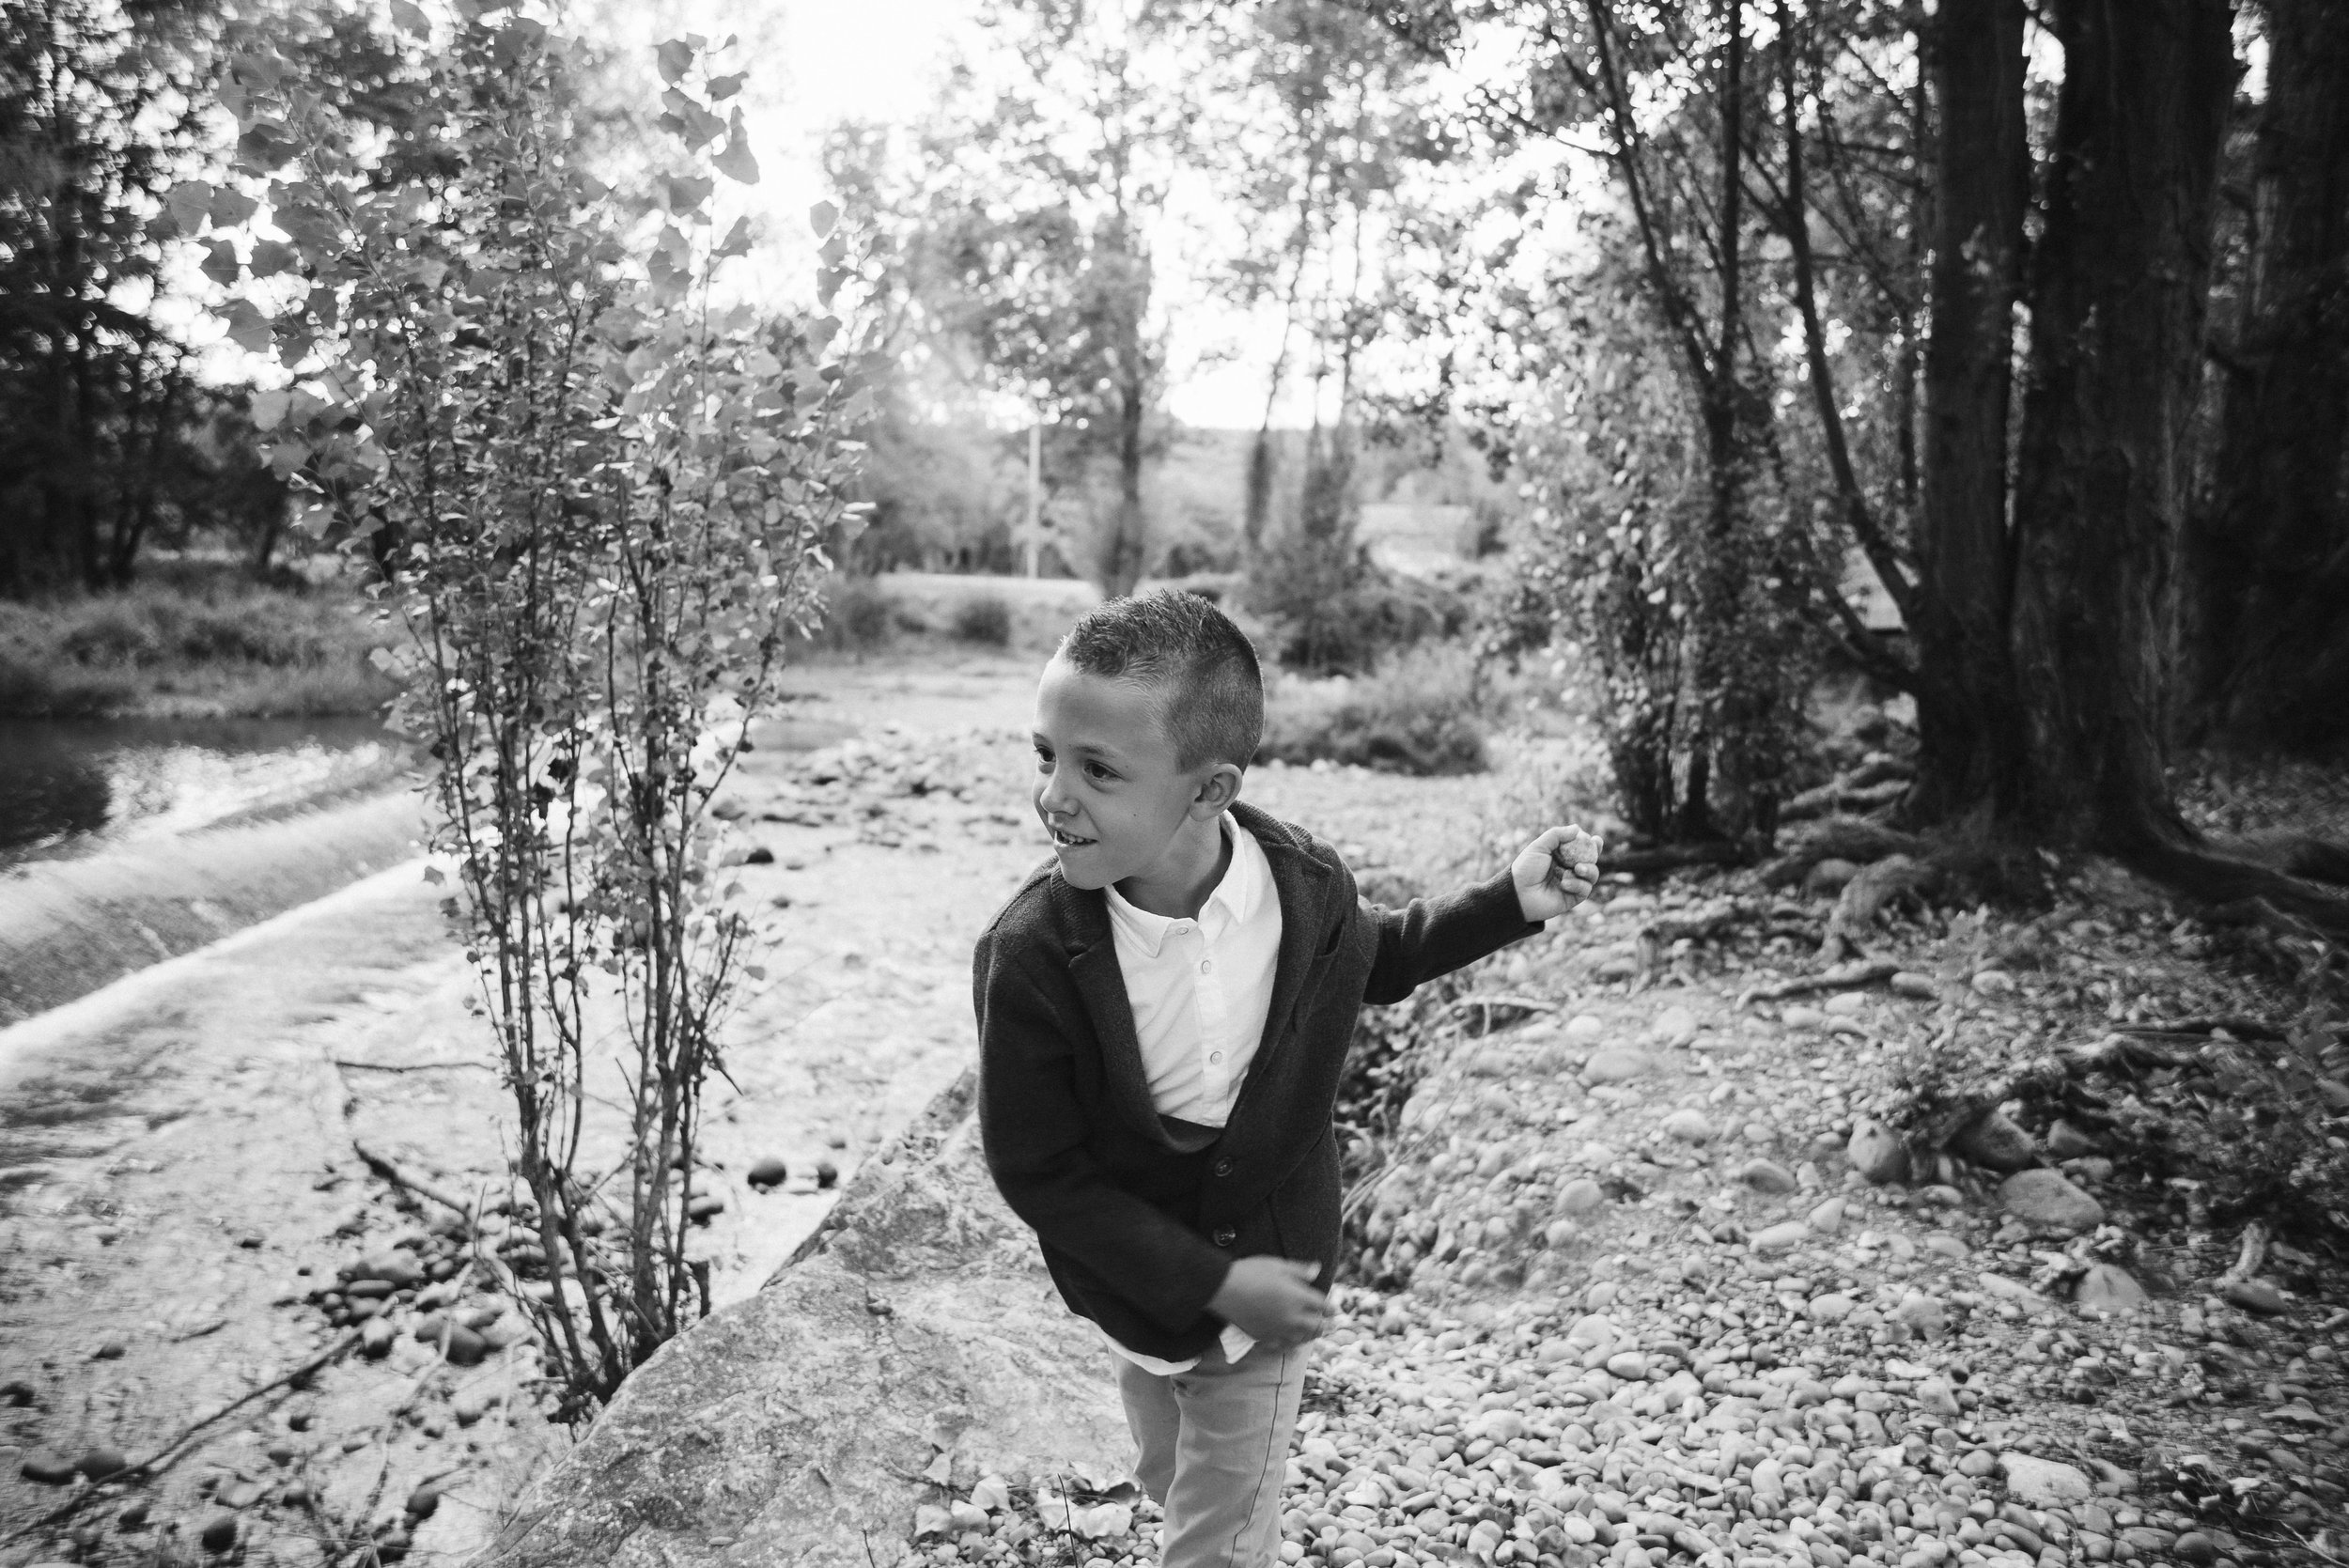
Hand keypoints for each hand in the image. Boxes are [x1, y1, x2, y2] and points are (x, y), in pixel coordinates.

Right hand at [1208, 1256, 1326, 1346]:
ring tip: (1314, 1334)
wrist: (1223, 1289)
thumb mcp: (1278, 1265)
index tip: (1334, 1309)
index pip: (1322, 1305)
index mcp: (1298, 1297)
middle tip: (1331, 1326)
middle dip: (1325, 1325)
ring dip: (1310, 1336)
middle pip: (1316, 1326)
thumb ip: (1300, 1270)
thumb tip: (1318, 1269)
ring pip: (1301, 1339)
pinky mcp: (1263, 1336)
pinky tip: (1291, 1345)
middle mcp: (1292, 1316)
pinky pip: (1282, 1346)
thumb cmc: (1251, 1272)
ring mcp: (1277, 1329)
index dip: (1330, 1307)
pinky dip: (1290, 1345)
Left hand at [1512, 824, 1603, 921]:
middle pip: (1591, 860)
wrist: (1518, 893)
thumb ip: (1557, 835)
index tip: (1595, 840)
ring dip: (1589, 869)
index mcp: (1562, 856)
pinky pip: (1585, 889)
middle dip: (1595, 854)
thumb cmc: (1526, 868)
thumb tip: (1577, 828)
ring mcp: (1572, 883)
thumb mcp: (1539, 846)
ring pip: (1592, 875)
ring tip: (1578, 868)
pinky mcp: (1572, 897)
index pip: (1581, 848)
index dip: (1591, 844)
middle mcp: (1569, 869)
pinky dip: (1577, 884)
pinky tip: (1564, 883)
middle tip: (1595, 849)